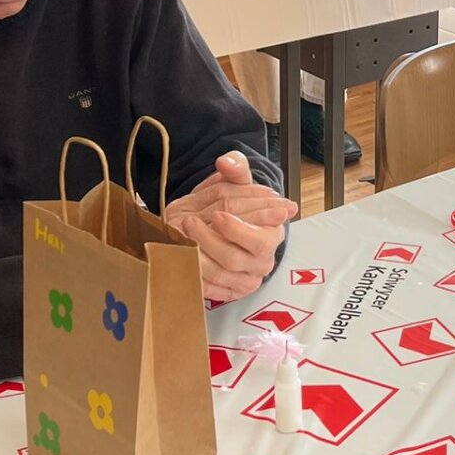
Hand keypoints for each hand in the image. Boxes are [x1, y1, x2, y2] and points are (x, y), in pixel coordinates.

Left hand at [164, 150, 296, 301]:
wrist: (230, 228)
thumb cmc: (235, 206)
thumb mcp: (238, 184)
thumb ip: (236, 170)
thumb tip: (227, 162)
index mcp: (272, 234)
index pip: (262, 237)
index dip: (239, 227)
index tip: (219, 213)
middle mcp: (262, 261)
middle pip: (237, 257)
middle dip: (212, 240)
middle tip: (191, 221)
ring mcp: (245, 280)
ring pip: (219, 273)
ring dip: (198, 251)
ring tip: (183, 231)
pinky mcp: (229, 293)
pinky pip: (208, 288)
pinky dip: (194, 272)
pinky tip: (182, 254)